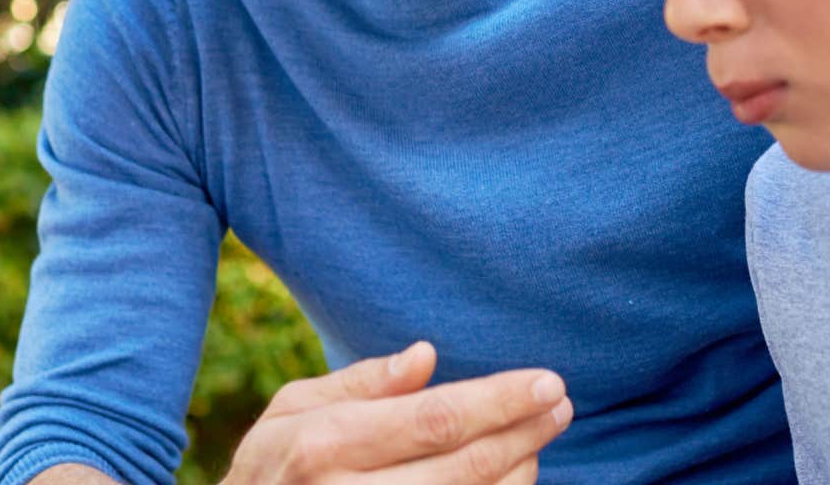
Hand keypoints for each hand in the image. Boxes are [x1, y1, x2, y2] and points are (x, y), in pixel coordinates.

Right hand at [221, 341, 571, 483]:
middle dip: (523, 432)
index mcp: (323, 444)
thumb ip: (359, 383)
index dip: (500, 401)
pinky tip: (510, 477)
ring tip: (538, 438)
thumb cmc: (269, 470)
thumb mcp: (290, 412)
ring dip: (519, 471)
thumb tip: (426, 356)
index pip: (434, 419)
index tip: (547, 382)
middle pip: (464, 466)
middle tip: (560, 404)